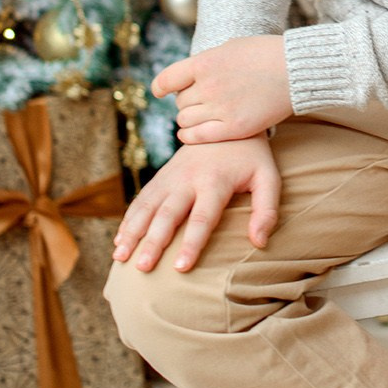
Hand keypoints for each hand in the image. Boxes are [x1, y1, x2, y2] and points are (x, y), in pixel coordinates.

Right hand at [111, 137, 280, 272]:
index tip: (180, 268)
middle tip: (142, 268)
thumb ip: (267, 210)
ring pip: (147, 206)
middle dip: (153, 242)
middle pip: (168, 214)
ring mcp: (171, 176)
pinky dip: (129, 220)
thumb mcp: (268, 177)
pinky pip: (141, 199)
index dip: (191, 244)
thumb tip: (259, 243)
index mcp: (215, 181)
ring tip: (120, 257)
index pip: (202, 218)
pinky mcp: (162, 176)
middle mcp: (188, 178)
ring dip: (132, 232)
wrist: (227, 118)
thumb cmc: (251, 157)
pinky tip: (119, 240)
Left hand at [153, 35, 292, 144]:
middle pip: (180, 103)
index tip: (160, 92)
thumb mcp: (231, 47)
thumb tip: (189, 75)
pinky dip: (189, 136)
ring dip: (189, 119)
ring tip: (201, 115)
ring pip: (185, 120)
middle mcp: (208, 86)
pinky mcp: (233, 128)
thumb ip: (208, 62)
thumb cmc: (266, 54)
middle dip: (186, 102)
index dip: (160, 87)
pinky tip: (189, 133)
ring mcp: (220, 108)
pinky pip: (197, 136)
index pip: (167, 80)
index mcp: (205, 63)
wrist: (296, 69)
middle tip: (200, 101)